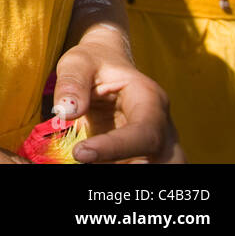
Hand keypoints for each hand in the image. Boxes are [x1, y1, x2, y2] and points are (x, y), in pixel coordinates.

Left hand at [53, 34, 183, 162]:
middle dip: (137, 171)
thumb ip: (72, 82)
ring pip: (159, 170)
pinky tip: (93, 165)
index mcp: (150, 100)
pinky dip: (118, 173)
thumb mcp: (78, 62)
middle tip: (88, 162)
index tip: (80, 153)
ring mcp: (157, 145)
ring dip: (129, 174)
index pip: (143, 132)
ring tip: (90, 164)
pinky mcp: (144, 157)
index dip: (115, 148)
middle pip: (168, 162)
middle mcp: (161, 126)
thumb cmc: (93, 62)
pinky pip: (139, 170)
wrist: (106, 66)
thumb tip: (66, 111)